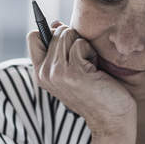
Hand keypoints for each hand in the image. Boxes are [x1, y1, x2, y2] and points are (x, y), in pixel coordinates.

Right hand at [26, 20, 136, 136]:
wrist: (110, 119)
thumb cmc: (96, 92)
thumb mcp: (72, 69)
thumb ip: (60, 49)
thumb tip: (54, 24)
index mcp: (41, 73)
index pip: (33, 36)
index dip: (52, 32)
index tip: (68, 45)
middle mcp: (44, 74)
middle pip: (56, 31)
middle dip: (74, 39)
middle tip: (84, 63)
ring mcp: (57, 74)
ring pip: (67, 34)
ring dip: (84, 46)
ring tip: (90, 67)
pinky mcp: (73, 73)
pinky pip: (80, 44)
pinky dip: (92, 53)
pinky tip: (95, 71)